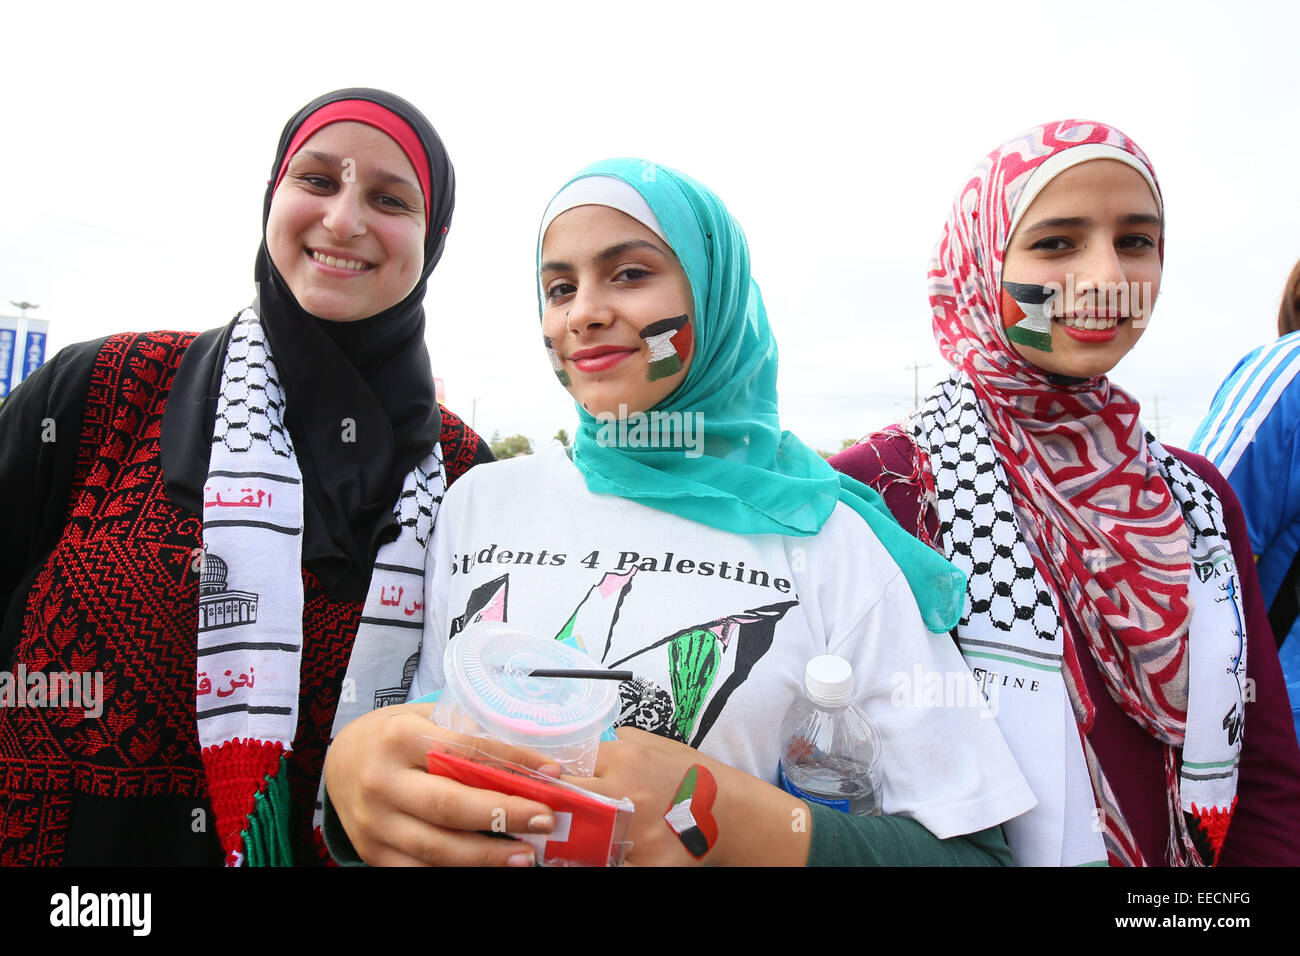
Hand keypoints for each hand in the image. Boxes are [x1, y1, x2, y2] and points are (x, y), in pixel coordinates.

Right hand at [323, 702, 562, 865]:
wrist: (338, 762)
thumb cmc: (394, 736)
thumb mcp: (422, 718)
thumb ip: (464, 733)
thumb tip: (528, 757)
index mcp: (398, 737)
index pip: (464, 751)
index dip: (512, 762)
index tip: (550, 774)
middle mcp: (382, 781)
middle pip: (450, 805)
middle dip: (504, 814)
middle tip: (545, 819)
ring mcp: (375, 822)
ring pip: (437, 847)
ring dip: (487, 856)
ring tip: (526, 854)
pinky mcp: (373, 852)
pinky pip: (420, 870)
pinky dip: (458, 871)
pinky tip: (489, 867)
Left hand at [566, 728, 718, 865]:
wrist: (732, 813)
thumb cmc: (693, 777)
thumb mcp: (658, 746)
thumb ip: (621, 742)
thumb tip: (589, 745)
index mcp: (627, 759)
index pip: (569, 763)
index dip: (558, 775)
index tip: (553, 783)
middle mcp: (628, 793)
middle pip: (565, 797)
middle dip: (557, 804)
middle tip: (555, 812)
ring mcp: (636, 832)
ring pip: (580, 838)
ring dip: (574, 838)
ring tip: (575, 837)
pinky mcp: (648, 864)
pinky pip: (609, 865)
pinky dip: (602, 861)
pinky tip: (604, 854)